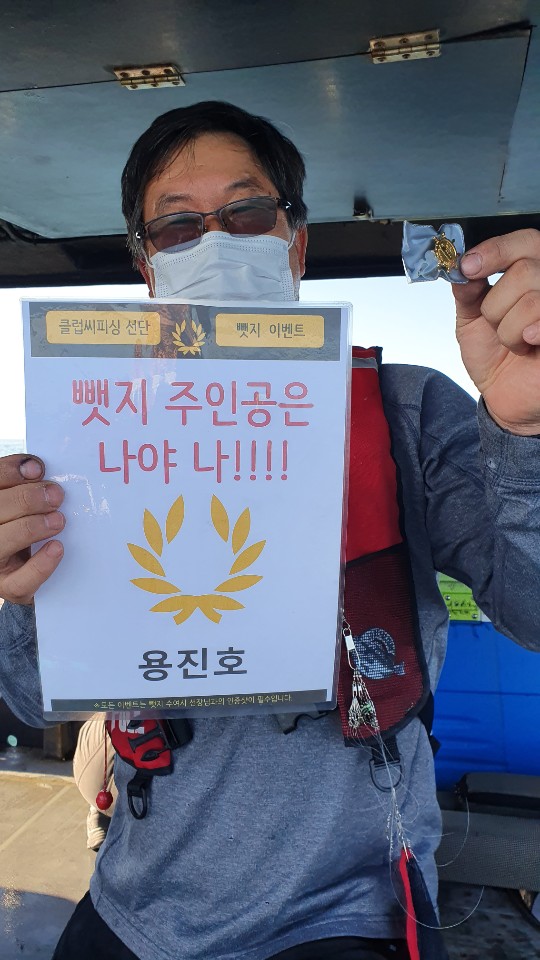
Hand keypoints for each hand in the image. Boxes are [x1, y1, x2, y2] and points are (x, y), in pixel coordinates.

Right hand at [0, 455, 64, 604]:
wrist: (24, 569)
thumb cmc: (21, 525)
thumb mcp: (19, 504)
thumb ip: (23, 485)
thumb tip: (35, 469)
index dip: (10, 471)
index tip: (38, 468)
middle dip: (26, 499)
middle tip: (56, 495)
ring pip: (2, 542)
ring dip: (32, 527)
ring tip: (58, 520)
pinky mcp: (7, 587)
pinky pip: (21, 581)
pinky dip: (41, 565)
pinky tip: (57, 547)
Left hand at [453, 228, 539, 434]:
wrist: (504, 397)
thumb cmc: (494, 356)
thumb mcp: (470, 318)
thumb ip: (467, 289)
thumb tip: (461, 265)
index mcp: (531, 273)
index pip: (524, 241)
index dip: (495, 251)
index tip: (467, 267)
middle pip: (526, 270)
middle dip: (496, 304)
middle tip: (495, 324)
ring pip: (531, 300)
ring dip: (508, 329)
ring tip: (513, 343)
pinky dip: (526, 336)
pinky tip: (529, 346)